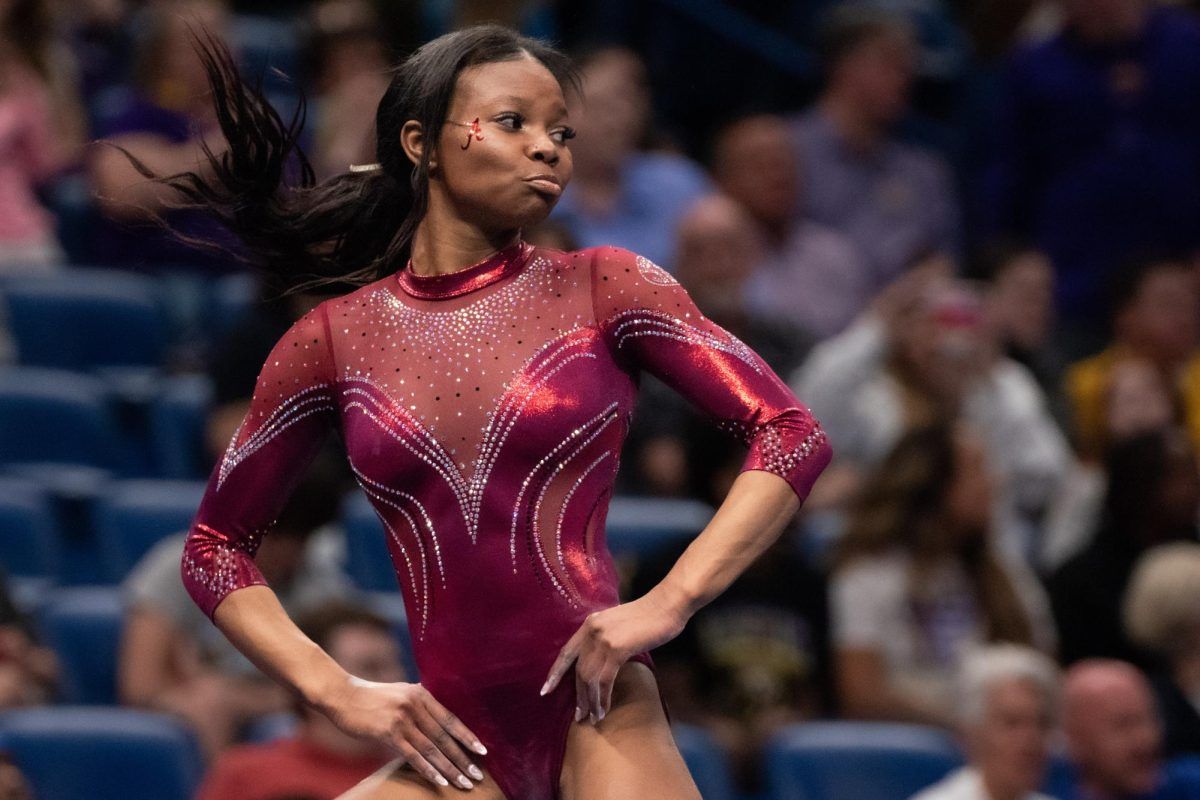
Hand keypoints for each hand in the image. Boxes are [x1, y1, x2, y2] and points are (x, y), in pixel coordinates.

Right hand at [321, 678, 487, 790]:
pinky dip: (428, 770)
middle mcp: (415, 705)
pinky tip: (440, 781)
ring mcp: (402, 719)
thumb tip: (437, 725)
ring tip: (464, 782)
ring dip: (450, 768)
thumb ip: (418, 706)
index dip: (467, 736)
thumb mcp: (400, 694)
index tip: (482, 751)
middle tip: (477, 775)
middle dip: (463, 758)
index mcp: (421, 694)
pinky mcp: (388, 732)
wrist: (342, 694)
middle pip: (444, 737)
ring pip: (432, 749)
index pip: (450, 719)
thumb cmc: (371, 698)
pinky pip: (413, 755)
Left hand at [540, 591, 687, 724]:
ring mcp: (603, 638)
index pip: (566, 652)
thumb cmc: (650, 617)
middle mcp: (592, 630)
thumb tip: (599, 662)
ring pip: (589, 678)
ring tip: (593, 718)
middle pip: (578, 670)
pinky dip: (603, 698)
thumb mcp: (619, 624)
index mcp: (590, 623)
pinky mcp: (617, 648)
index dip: (555, 673)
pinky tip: (605, 709)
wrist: (668, 605)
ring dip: (591, 702)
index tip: (545, 691)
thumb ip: (605, 638)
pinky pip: (604, 680)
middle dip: (578, 696)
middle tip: (580, 716)